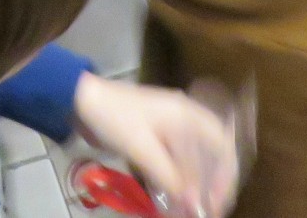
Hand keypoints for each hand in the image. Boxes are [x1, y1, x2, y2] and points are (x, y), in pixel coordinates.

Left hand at [71, 75, 240, 217]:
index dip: (224, 176)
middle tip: (207, 210)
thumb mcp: (142, 148)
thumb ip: (169, 176)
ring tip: (191, 210)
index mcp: (188, 116)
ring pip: (194, 161)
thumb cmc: (114, 118)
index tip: (216, 201)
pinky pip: (177, 162)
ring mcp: (171, 128)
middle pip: (211, 155)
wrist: (82, 99)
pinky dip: (178, 181)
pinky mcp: (156, 138)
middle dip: (211, 185)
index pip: (222, 147)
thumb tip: (193, 205)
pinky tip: (174, 199)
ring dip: (194, 186)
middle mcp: (186, 120)